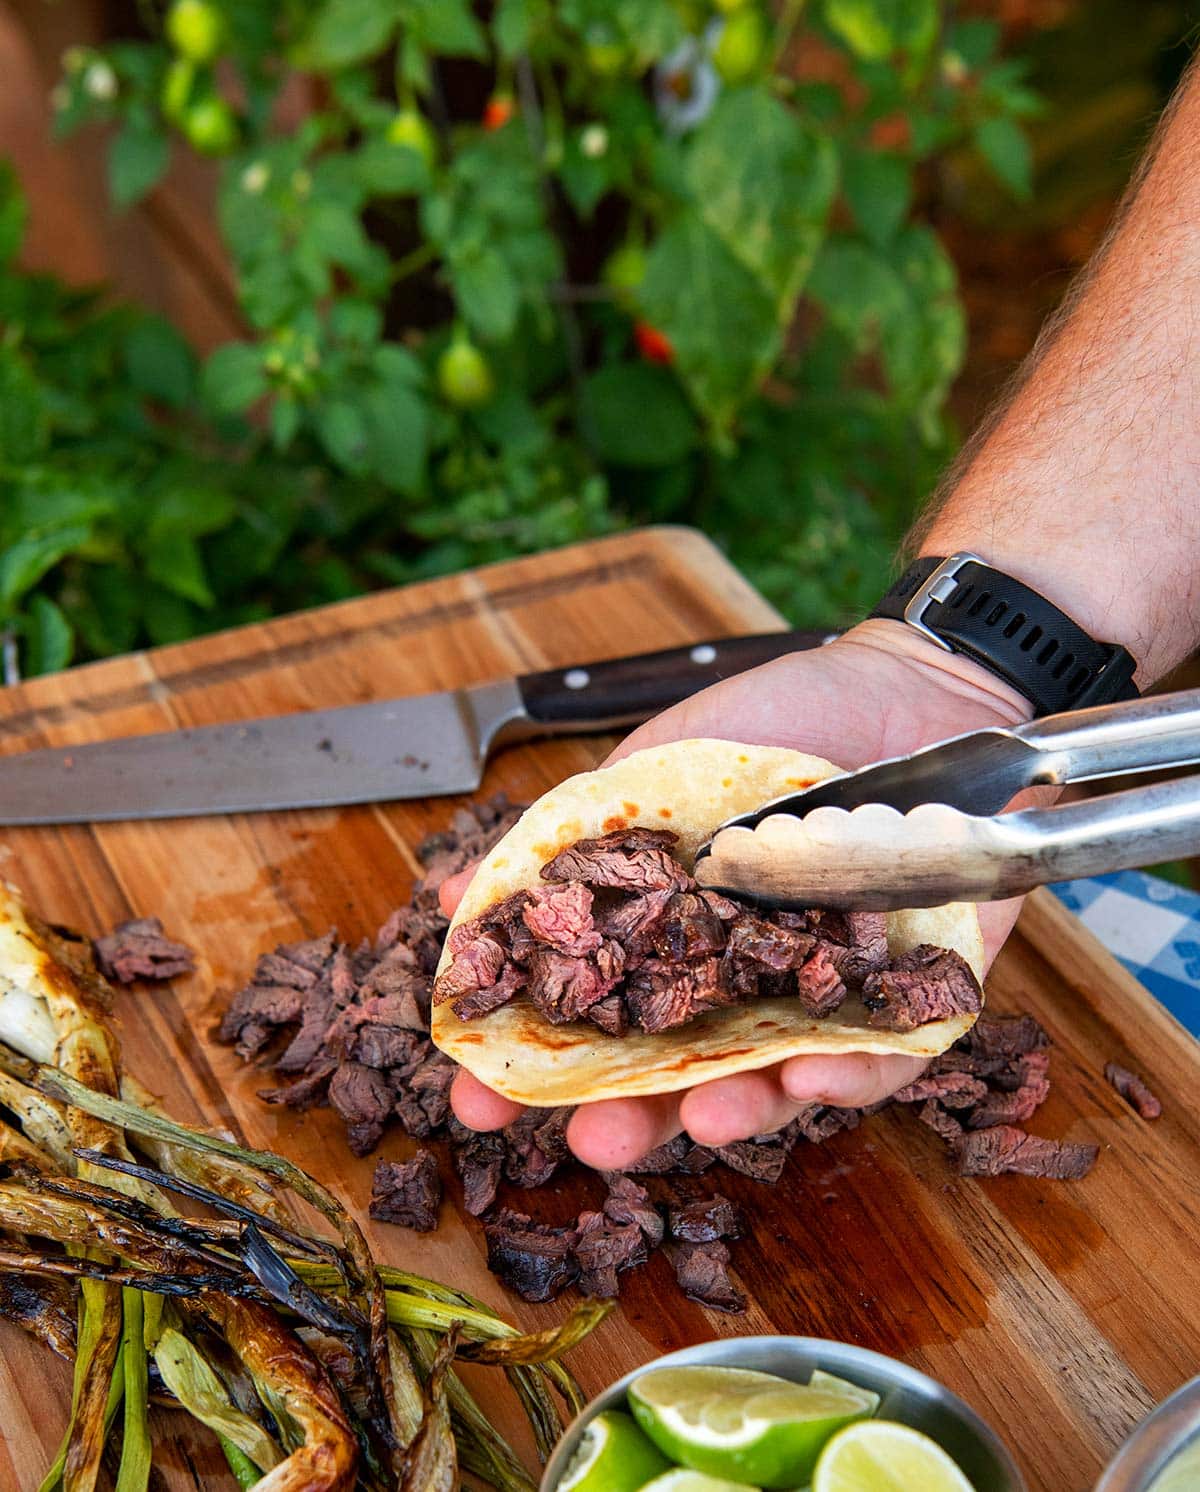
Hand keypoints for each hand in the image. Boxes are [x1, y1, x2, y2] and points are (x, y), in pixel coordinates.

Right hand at [447, 619, 1032, 1168]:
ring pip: (778, 1083)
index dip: (536, 1074)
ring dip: (740, 1111)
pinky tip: (814, 1072)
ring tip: (705, 1120)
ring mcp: (822, 996)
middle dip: (633, 1120)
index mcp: (670, 945)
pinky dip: (852, 1072)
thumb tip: (456, 895)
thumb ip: (561, 842)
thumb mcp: (645, 775)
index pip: (594, 1026)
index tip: (475, 1106)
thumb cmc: (770, 728)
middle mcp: (738, 986)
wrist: (901, 687)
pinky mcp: (913, 996)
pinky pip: (886, 1055)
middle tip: (594, 1141)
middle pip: (678, 1078)